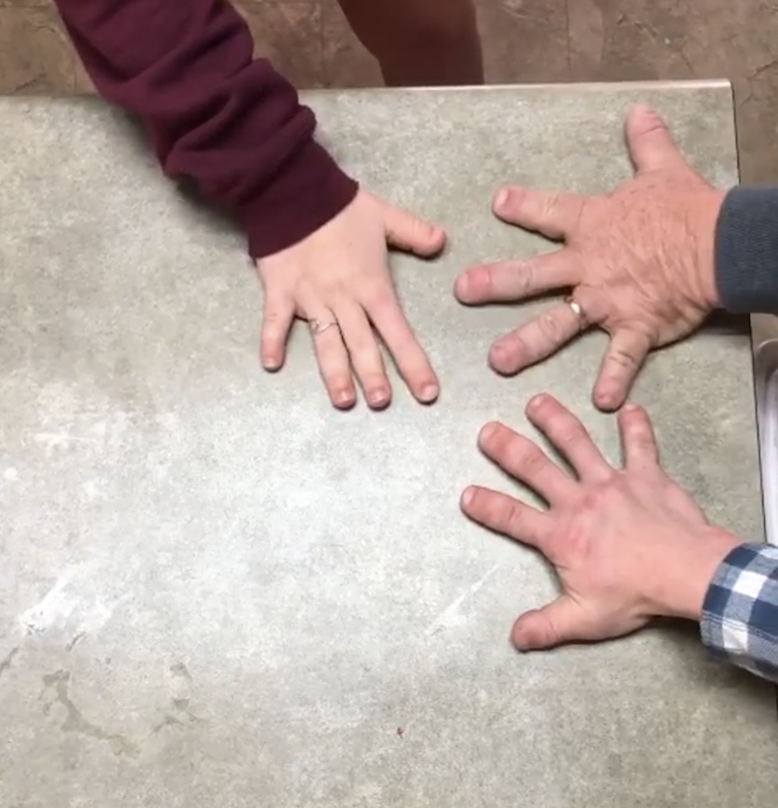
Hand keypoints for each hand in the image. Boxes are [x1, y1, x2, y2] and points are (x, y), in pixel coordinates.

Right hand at [256, 189, 445, 408]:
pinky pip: (275, 320)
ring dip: (334, 373)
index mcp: (372, 286)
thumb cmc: (341, 206)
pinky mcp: (280, 291)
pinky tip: (270, 365)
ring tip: (343, 401)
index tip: (427, 392)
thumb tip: (443, 242)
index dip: (414, 363)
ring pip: (325, 342)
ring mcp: (311, 298)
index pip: (398, 331)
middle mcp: (344, 299)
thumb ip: (414, 232)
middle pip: (362, 345)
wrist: (294, 187)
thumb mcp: (385, 216)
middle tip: (382, 403)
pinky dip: (271, 341)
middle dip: (374, 376)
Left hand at [455, 105, 725, 410]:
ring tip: (499, 361)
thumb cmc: (687, 208)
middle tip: (463, 292)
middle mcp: (588, 265)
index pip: (549, 213)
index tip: (497, 204)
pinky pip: (620, 357)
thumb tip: (640, 111)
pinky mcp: (636, 326)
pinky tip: (600, 402)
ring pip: (558, 323)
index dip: (522, 207)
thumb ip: (645, 144)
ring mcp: (608, 300)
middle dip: (495, 283)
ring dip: (527, 343)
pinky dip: (613, 379)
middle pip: (532, 275)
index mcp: (591, 226)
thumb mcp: (662, 170)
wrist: (720, 241)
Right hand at [460, 395, 740, 649]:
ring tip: (537, 402)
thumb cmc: (637, 594)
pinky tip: (629, 408)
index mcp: (561, 535)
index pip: (512, 517)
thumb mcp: (586, 619)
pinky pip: (639, 445)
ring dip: (555, 421)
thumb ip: (547, 626)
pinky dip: (635, 426)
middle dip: (508, 448)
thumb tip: (515, 637)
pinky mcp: (645, 475)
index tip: (466, 493)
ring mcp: (611, 482)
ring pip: (577, 444)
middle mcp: (579, 501)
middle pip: (535, 468)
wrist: (688, 572)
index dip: (486, 506)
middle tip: (487, 430)